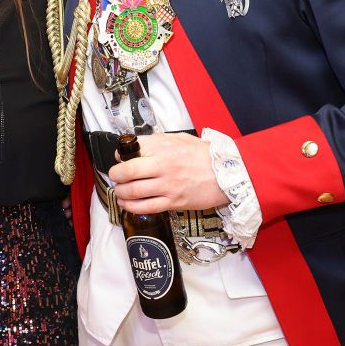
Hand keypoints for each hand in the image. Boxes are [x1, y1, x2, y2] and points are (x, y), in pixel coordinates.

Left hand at [107, 133, 227, 213]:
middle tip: (115, 175)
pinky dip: (131, 207)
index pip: (132, 148)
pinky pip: (146, 207)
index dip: (120, 154)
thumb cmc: (206, 156)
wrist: (229, 174)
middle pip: (127, 171)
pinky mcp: (174, 202)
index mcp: (164, 147)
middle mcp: (163, 166)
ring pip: (133, 191)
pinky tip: (127, 204)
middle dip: (115, 174)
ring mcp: (168, 185)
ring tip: (119, 190)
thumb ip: (157, 141)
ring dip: (120, 192)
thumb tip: (136, 145)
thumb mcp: (180, 139)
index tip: (120, 158)